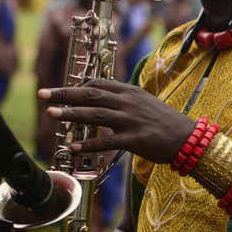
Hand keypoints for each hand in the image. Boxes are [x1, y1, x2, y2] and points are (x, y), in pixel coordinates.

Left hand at [37, 78, 194, 162]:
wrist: (189, 138)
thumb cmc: (165, 123)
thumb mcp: (144, 104)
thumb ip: (123, 101)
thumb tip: (102, 102)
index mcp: (130, 92)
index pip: (98, 84)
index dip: (76, 87)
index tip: (61, 92)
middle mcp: (128, 103)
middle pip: (91, 94)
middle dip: (64, 94)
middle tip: (43, 95)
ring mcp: (132, 121)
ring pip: (96, 114)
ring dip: (71, 114)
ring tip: (51, 114)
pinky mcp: (136, 140)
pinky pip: (109, 142)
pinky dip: (90, 145)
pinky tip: (74, 147)